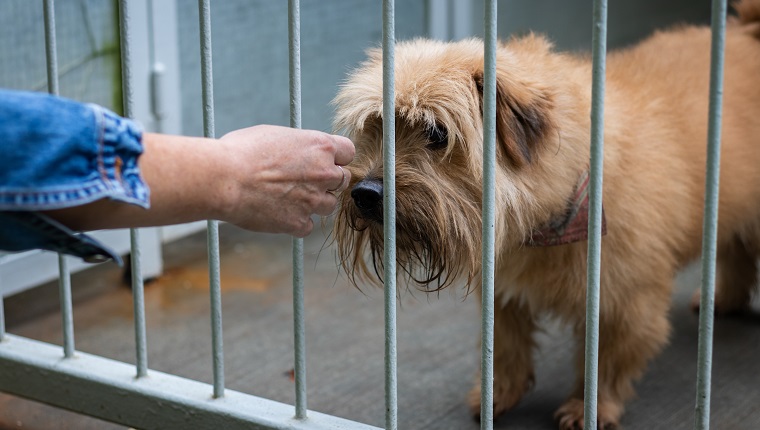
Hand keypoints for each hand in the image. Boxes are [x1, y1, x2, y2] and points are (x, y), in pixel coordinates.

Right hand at [218, 125, 353, 236]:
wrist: (223, 179)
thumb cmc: (241, 151)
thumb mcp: (275, 135)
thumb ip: (298, 146)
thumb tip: (300, 152)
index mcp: (320, 146)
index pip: (348, 152)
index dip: (336, 157)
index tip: (325, 160)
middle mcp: (324, 173)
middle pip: (342, 180)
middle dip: (326, 181)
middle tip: (302, 180)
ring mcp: (313, 200)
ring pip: (328, 205)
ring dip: (313, 202)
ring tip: (287, 196)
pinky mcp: (299, 223)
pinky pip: (307, 226)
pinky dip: (296, 222)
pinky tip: (278, 213)